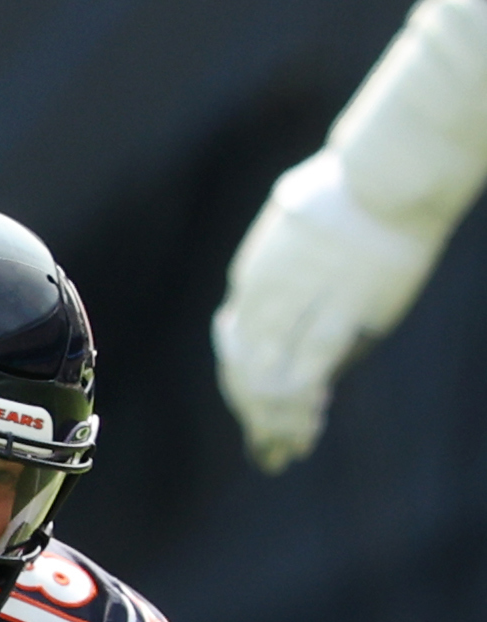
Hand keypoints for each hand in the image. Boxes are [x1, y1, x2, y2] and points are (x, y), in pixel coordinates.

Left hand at [213, 151, 433, 471]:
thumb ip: (281, 270)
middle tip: (268, 448)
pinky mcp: (344, 306)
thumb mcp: (294, 234)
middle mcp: (266, 292)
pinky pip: (311, 365)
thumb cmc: (349, 192)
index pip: (235, 346)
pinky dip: (302, 400)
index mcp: (254, 275)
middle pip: (246, 368)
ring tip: (287, 449)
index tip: (255, 413)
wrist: (387, 172)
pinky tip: (309, 423)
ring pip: (272, 374)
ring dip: (276, 418)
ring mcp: (302, 300)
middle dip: (254, 413)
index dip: (241, 386)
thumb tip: (278, 307)